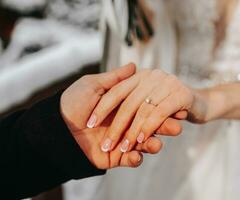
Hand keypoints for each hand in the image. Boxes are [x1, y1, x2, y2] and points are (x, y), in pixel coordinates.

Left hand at [60, 64, 183, 168]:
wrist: (56, 130)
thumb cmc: (72, 104)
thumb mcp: (93, 85)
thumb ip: (116, 78)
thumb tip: (134, 65)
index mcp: (122, 106)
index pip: (144, 106)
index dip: (158, 107)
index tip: (175, 107)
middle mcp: (125, 122)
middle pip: (148, 125)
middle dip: (163, 127)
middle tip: (176, 127)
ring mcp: (122, 139)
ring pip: (143, 143)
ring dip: (153, 144)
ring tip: (158, 145)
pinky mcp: (117, 156)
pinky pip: (131, 159)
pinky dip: (135, 159)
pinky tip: (136, 155)